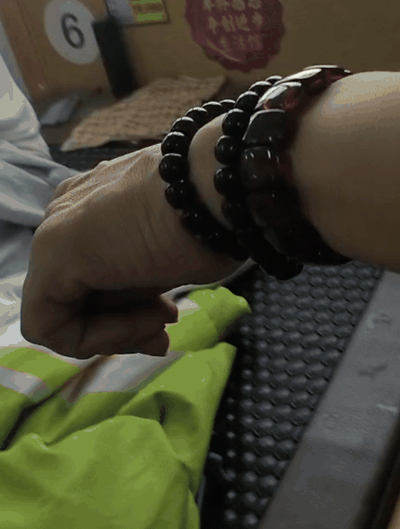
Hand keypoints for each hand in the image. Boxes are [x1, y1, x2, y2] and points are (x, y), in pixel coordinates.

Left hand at [21, 137, 241, 359]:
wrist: (218, 189)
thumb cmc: (212, 216)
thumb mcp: (172, 257)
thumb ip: (147, 285)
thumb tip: (151, 318)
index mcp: (93, 205)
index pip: (94, 273)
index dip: (129, 308)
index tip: (168, 317)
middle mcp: (67, 213)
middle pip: (79, 294)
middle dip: (123, 323)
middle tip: (164, 333)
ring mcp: (53, 232)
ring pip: (62, 313)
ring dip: (118, 332)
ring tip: (162, 324)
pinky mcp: (51, 258)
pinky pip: (52, 324)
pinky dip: (98, 338)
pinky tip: (144, 322)